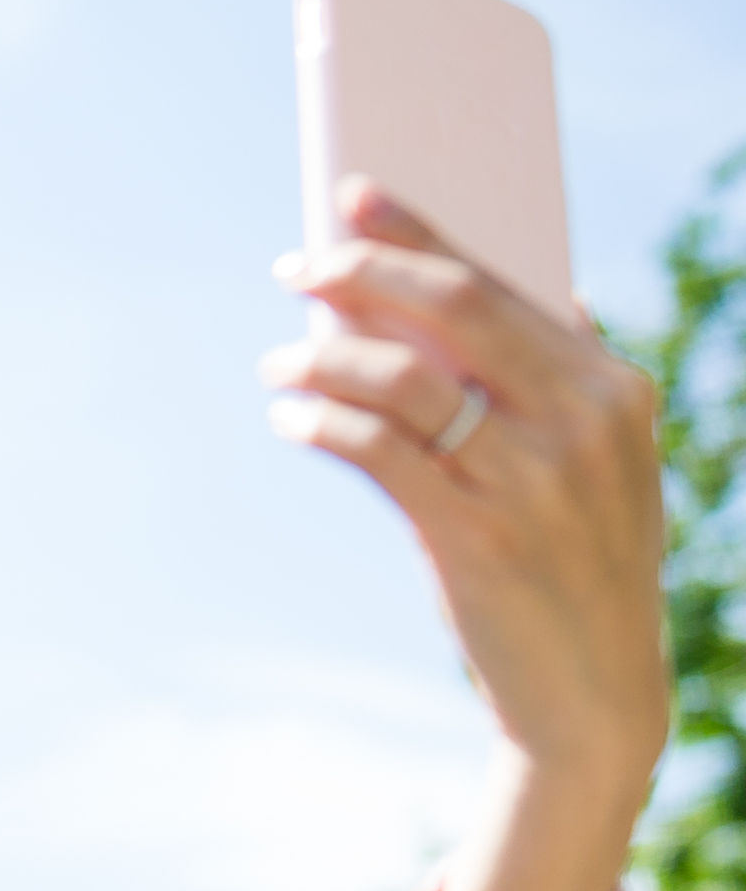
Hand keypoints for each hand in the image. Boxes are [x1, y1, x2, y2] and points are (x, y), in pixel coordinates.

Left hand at [264, 176, 669, 890]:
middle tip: (297, 266)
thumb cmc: (573, 564)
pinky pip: (379, 454)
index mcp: (612, 387)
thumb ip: (546, 386)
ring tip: (279, 361)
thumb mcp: (589, 466)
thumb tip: (484, 293)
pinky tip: (291, 417)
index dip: (420, 232)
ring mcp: (533, 479)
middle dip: (363, 274)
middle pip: (452, 310)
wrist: (595, 695)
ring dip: (323, 359)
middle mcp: (582, 421)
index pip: (503, 283)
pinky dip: (322, 424)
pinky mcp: (478, 537)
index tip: (354, 195)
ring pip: (403, 380)